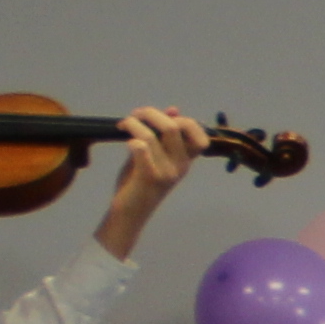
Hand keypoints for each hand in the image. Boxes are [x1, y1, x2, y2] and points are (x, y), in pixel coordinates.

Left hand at [91, 107, 200, 258]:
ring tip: (124, 124)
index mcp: (186, 160)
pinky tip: (125, 142)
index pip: (200, 135)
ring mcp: (167, 172)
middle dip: (151, 113)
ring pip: (152, 135)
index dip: (184, 120)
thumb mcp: (155, 156)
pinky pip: (141, 148)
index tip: (163, 118)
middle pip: (174, 126)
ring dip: (134, 123)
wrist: (130, 213)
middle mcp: (181, 165)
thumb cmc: (141, 183)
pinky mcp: (149, 177)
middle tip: (135, 115)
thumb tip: (174, 110)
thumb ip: (162, 135)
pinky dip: (131, 140)